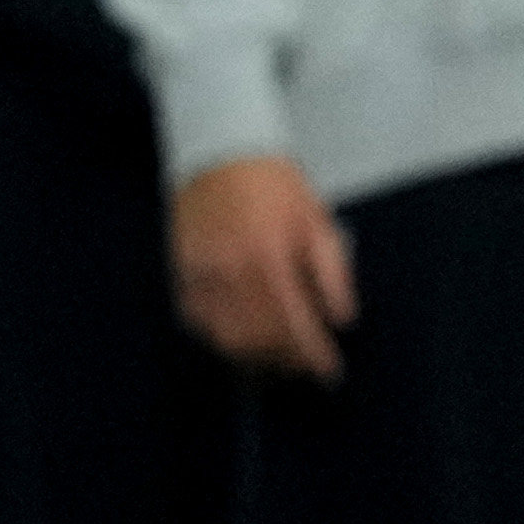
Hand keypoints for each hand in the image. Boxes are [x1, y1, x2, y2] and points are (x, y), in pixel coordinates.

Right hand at [171, 155, 354, 380]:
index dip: (313, 355)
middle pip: (259, 340)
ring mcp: (202, 275)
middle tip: (303, 365)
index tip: (328, 371)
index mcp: (271, 259)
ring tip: (275, 357)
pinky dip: (220, 336)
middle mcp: (233, 273)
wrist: (222, 152)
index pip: (295, 325)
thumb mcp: (318, 221)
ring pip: (226, 338)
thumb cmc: (275, 186)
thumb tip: (340, 319)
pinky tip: (240, 335)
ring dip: (254, 356)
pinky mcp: (182, 273)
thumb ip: (332, 273)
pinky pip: (199, 321)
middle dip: (285, 360)